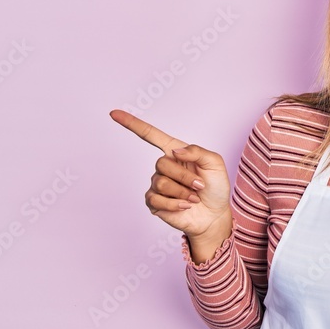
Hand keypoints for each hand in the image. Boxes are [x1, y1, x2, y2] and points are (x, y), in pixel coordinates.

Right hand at [109, 110, 231, 257]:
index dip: (133, 124)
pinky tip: (184, 206)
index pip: (151, 136)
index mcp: (176, 152)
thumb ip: (197, 152)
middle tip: (200, 186)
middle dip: (185, 177)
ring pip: (161, 183)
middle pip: (162, 164)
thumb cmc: (215, 187)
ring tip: (193, 198)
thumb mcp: (214, 163)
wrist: (214, 215)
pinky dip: (175, 204)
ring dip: (182, 192)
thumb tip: (174, 151)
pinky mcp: (154, 202)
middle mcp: (164, 166)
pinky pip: (157, 200)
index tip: (114, 114)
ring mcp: (157, 184)